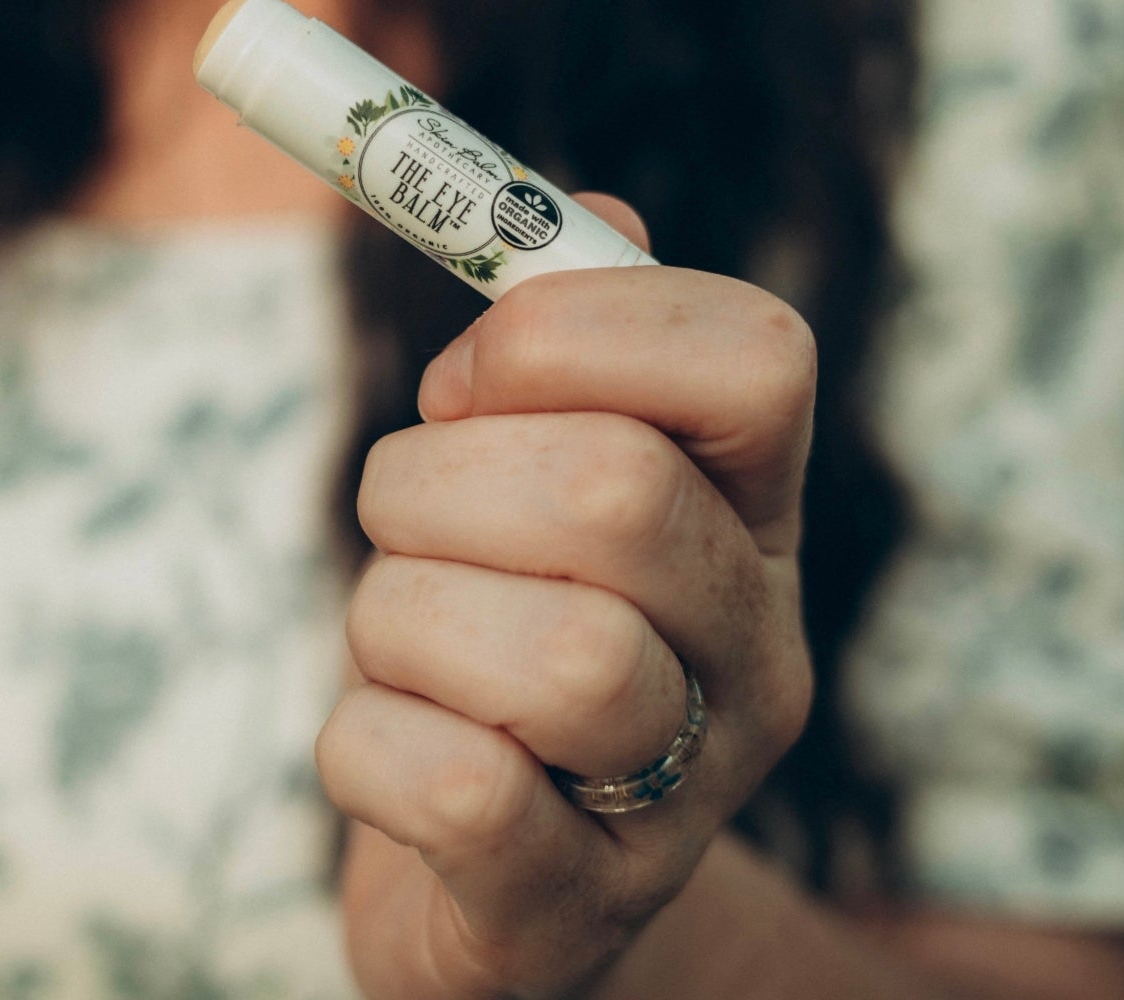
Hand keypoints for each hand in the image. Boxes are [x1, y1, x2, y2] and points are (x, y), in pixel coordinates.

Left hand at [315, 196, 815, 999]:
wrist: (500, 878)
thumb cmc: (497, 621)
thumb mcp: (531, 469)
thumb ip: (559, 335)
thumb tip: (589, 210)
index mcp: (753, 511)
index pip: (758, 356)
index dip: (581, 327)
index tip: (469, 372)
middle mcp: (753, 654)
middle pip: (616, 489)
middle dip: (437, 473)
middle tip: (402, 503)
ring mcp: (679, 799)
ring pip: (547, 653)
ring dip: (398, 610)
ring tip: (398, 631)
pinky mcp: (569, 913)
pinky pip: (454, 791)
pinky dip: (365, 742)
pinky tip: (385, 741)